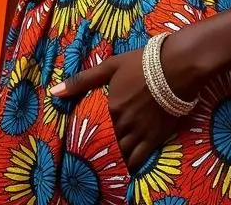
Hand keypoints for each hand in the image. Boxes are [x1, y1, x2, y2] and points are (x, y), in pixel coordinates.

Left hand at [50, 40, 194, 172]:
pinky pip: (138, 159)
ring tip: (107, 162)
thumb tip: (54, 92)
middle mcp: (122, 124)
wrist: (176, 67)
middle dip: (100, 149)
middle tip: (94, 153)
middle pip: (107, 143)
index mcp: (110, 107)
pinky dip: (130, 166)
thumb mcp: (110, 67)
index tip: (82, 140)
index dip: (88, 135)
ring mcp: (139, 133)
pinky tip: (125, 168)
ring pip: (121, 154)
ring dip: (113, 158)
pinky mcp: (154, 138)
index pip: (93, 129)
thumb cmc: (141, 63)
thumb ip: (82, 80)